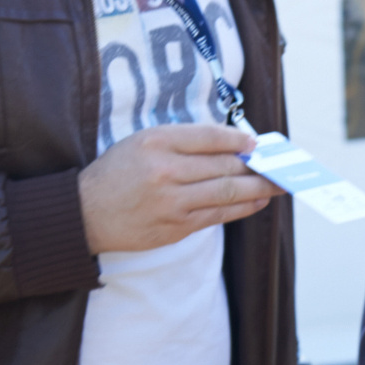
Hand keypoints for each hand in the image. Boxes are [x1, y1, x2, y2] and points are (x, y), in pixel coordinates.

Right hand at [78, 123, 273, 252]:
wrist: (86, 213)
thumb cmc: (118, 172)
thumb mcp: (142, 142)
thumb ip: (184, 141)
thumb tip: (232, 144)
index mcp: (156, 142)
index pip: (211, 137)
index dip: (239, 139)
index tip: (255, 142)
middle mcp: (165, 171)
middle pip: (225, 166)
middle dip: (256, 166)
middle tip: (277, 165)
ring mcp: (172, 202)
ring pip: (227, 192)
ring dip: (258, 188)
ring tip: (276, 185)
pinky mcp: (176, 227)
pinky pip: (218, 215)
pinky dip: (242, 207)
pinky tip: (257, 201)